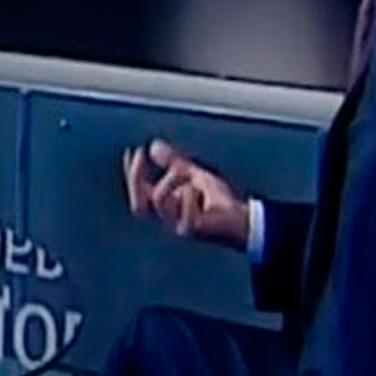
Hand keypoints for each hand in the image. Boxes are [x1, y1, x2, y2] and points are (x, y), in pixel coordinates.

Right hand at [122, 138, 249, 250]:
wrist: (242, 220)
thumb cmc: (219, 202)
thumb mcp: (193, 174)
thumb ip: (173, 162)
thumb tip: (154, 145)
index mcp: (165, 206)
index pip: (138, 192)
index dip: (132, 172)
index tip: (134, 151)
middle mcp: (167, 218)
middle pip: (138, 204)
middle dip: (136, 179)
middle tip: (141, 156)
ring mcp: (178, 225)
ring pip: (159, 202)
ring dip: (170, 181)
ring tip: (185, 173)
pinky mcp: (193, 230)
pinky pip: (183, 213)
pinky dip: (189, 197)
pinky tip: (197, 190)